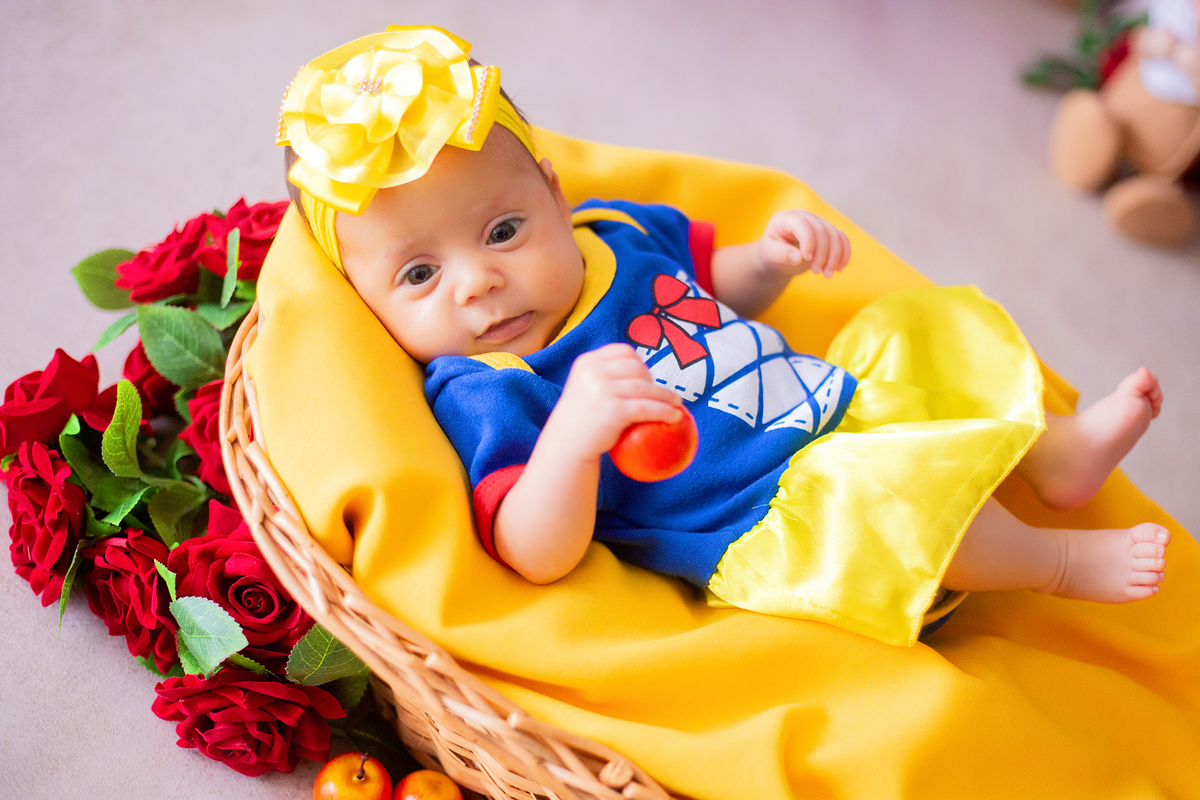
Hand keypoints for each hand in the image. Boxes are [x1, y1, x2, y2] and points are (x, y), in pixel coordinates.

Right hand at [543, 343, 682, 462]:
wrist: (566, 445)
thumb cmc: (580, 418)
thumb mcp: (586, 386)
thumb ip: (605, 375)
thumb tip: (642, 371)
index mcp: (588, 362)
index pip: (623, 352)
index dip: (640, 364)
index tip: (647, 378)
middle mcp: (594, 372)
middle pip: (637, 368)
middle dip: (653, 381)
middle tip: (662, 395)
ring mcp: (603, 390)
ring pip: (645, 388)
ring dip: (666, 396)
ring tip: (677, 404)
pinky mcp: (613, 410)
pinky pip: (647, 408)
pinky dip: (664, 412)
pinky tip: (674, 417)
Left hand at [759, 209, 850, 278]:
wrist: (779, 256)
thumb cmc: (772, 254)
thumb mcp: (770, 255)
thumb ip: (780, 255)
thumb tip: (797, 258)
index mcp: (785, 219)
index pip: (802, 224)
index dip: (808, 240)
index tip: (806, 258)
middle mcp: (804, 217)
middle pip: (821, 230)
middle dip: (822, 253)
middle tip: (816, 272)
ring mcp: (818, 222)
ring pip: (834, 235)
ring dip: (835, 256)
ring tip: (827, 275)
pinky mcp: (828, 231)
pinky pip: (842, 239)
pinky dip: (844, 254)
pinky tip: (839, 269)